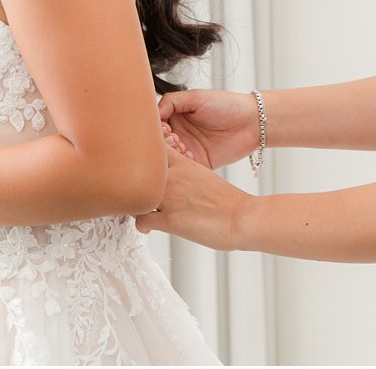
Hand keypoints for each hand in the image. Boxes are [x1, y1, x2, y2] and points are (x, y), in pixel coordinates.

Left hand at [135, 147, 251, 250]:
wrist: (243, 218)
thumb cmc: (230, 202)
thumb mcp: (204, 178)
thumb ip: (186, 176)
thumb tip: (175, 183)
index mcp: (185, 163)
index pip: (153, 149)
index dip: (142, 156)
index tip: (141, 166)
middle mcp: (174, 177)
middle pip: (137, 169)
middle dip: (132, 179)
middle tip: (134, 189)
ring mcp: (170, 198)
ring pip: (135, 195)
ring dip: (135, 203)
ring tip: (141, 209)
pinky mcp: (170, 220)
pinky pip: (140, 220)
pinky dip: (141, 225)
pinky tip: (149, 227)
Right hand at [156, 90, 259, 168]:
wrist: (253, 121)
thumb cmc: (226, 104)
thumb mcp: (197, 97)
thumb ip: (171, 101)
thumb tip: (152, 113)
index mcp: (175, 116)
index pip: (155, 125)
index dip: (156, 129)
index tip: (165, 128)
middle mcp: (179, 133)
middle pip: (160, 143)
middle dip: (164, 143)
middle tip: (174, 139)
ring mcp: (188, 149)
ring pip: (169, 158)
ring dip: (173, 155)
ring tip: (182, 147)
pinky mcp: (199, 164)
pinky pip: (184, 169)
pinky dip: (183, 165)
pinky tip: (190, 157)